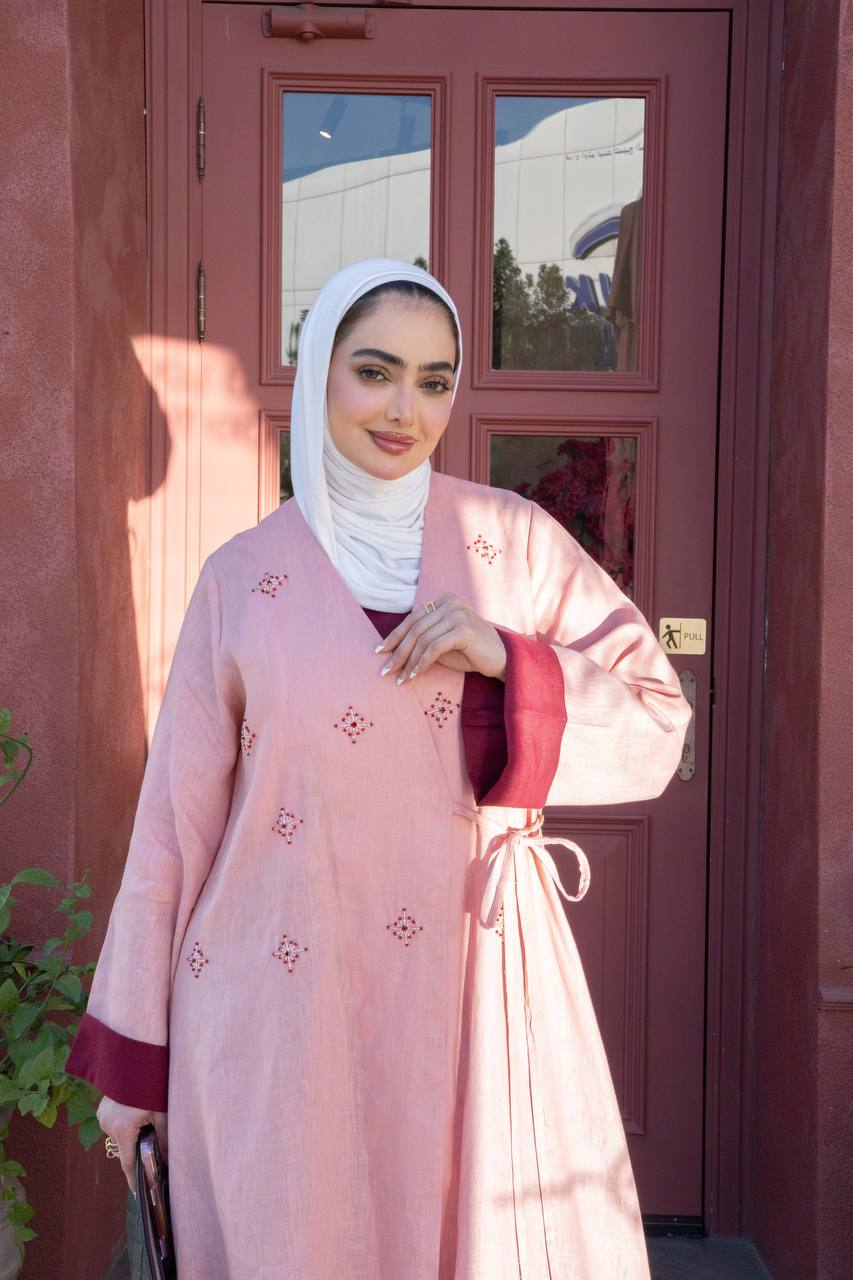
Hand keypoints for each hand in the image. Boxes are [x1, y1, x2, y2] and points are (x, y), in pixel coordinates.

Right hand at [97, 1094, 167, 1195]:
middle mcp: (108, 1126)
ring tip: (146, 1122)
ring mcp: (103, 1116)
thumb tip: (169, 1162)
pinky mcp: (102, 1107)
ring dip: (131, 1134)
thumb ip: (164, 1139)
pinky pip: (114, 1123)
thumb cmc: (151, 1086)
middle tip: (152, 1148)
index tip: (137, 1192)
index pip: (127, 1164)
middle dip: (137, 1151)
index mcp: (123, 1130)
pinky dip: (125, 1124)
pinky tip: (136, 1113)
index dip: (133, 1179)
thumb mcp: (162, 1113)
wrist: (135, 1059)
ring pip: (119, 1135)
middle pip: (125, 1148)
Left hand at [375, 593, 506, 683]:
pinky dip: (422, 663)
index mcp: (444, 600)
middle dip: (397, 652)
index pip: (412, 619)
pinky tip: (415, 675)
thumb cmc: (470, 652)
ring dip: (408, 662)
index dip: (394, 636)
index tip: (380, 652)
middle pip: (415, 629)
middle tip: (385, 670)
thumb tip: (391, 649)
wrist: (501, 659)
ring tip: (400, 678)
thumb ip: (423, 639)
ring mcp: (458, 614)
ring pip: (422, 639)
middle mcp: (450, 603)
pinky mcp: (464, 629)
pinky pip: (434, 647)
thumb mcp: (442, 642)